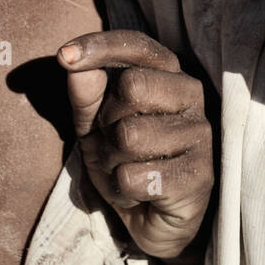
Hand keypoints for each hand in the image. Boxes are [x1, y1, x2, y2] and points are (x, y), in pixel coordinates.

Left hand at [57, 30, 212, 260]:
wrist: (150, 218)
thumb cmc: (125, 160)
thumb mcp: (94, 125)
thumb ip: (85, 92)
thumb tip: (71, 61)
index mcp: (168, 74)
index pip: (137, 47)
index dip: (100, 47)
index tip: (65, 55)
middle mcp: (191, 96)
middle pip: (133, 86)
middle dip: (107, 119)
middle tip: (114, 141)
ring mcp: (199, 135)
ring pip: (130, 136)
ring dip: (112, 160)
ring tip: (127, 169)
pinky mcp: (200, 176)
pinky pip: (134, 177)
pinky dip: (123, 189)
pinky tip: (140, 192)